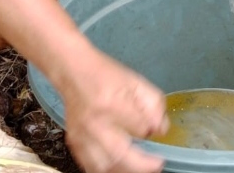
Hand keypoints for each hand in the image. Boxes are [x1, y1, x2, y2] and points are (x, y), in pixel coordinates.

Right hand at [59, 48, 168, 172]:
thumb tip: (160, 130)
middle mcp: (95, 123)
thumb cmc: (106, 75)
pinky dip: (107, 170)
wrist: (73, 71)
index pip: (140, 129)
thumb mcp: (136, 82)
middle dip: (143, 165)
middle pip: (120, 155)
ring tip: (140, 168)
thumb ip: (154, 105)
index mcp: (112, 104)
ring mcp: (82, 136)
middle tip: (157, 165)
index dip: (151, 131)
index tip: (154, 129)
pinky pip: (90, 166)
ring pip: (104, 167)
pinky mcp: (74, 143)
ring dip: (125, 171)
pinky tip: (119, 167)